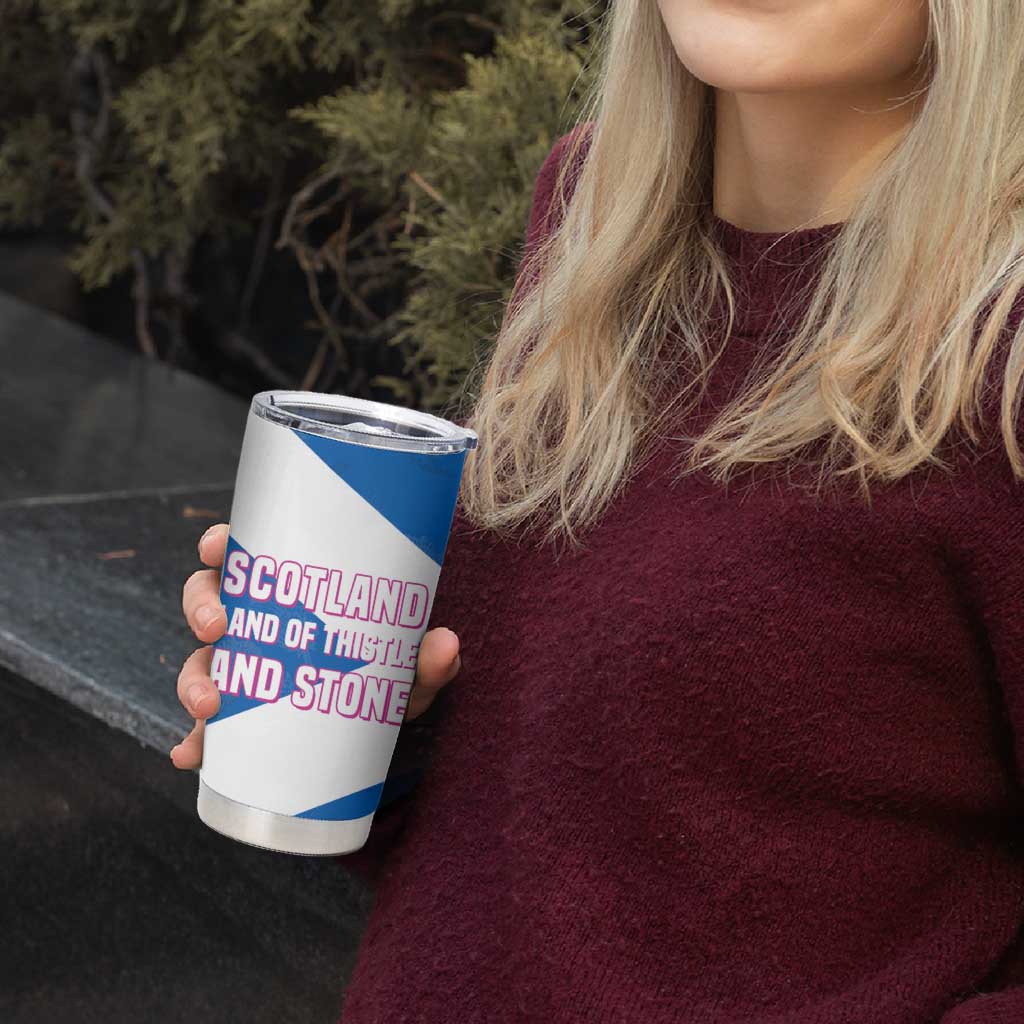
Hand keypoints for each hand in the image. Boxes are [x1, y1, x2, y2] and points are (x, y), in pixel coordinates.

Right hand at [169, 523, 461, 768]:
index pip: (244, 555)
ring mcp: (244, 670)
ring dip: (193, 679)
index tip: (217, 546)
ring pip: (200, 661)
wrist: (385, 724)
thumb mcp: (408, 666)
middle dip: (202, 610)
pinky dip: (194, 742)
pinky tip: (191, 756)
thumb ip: (427, 659)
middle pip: (208, 601)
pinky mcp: (241, 721)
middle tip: (217, 627)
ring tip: (208, 706)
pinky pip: (207, 729)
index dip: (219, 544)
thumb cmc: (389, 673)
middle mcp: (257, 624)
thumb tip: (446, 644)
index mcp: (288, 590)